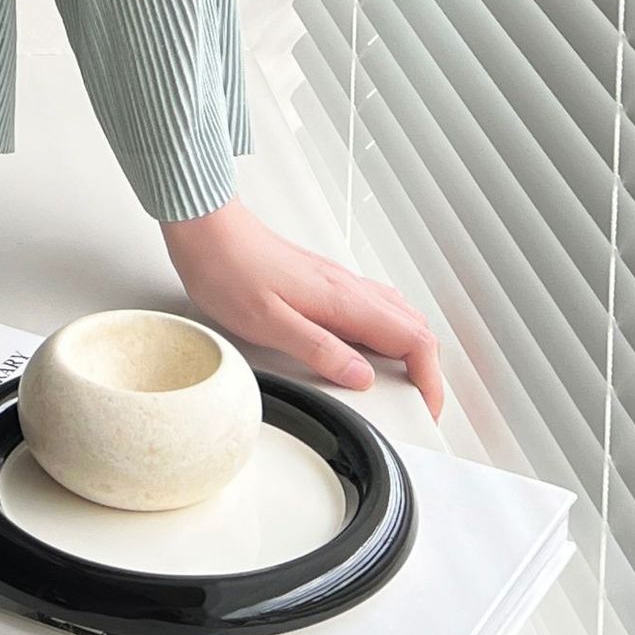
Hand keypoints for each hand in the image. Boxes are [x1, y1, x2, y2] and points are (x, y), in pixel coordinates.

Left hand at [160, 198, 444, 420]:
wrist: (204, 226)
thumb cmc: (226, 268)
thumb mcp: (268, 322)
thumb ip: (319, 350)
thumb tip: (361, 378)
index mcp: (343, 300)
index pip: (414, 340)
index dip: (430, 379)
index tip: (427, 408)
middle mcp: (346, 287)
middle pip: (414, 328)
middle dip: (426, 369)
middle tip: (417, 401)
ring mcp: (335, 281)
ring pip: (395, 314)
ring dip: (407, 349)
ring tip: (397, 382)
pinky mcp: (319, 280)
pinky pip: (370, 306)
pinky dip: (383, 332)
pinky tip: (360, 347)